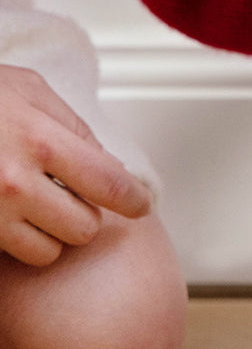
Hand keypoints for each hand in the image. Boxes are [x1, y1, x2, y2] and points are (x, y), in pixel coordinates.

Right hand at [0, 66, 152, 267]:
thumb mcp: (26, 90)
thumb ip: (71, 124)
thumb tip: (107, 162)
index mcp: (39, 140)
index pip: (111, 184)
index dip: (134, 199)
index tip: (141, 205)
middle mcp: (14, 184)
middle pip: (83, 228)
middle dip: (80, 212)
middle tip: (62, 192)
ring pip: (47, 252)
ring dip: (46, 234)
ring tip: (26, 203)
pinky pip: (10, 258)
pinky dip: (13, 242)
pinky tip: (3, 212)